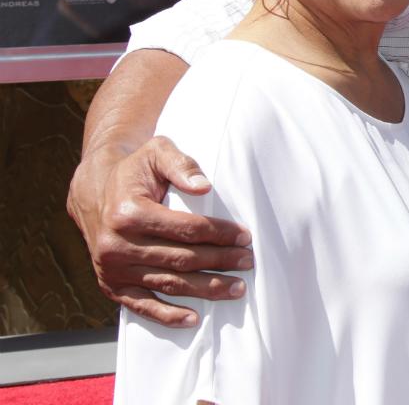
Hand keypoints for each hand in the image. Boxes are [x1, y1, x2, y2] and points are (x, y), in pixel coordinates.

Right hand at [67, 136, 252, 327]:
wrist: (95, 192)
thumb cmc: (135, 171)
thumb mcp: (156, 152)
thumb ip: (181, 164)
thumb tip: (204, 186)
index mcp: (129, 213)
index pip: (187, 229)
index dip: (220, 234)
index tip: (246, 236)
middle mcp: (117, 244)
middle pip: (182, 259)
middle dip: (220, 262)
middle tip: (249, 262)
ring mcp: (113, 268)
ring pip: (168, 283)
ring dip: (205, 289)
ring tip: (237, 289)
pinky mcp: (110, 284)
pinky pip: (141, 305)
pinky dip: (167, 316)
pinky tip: (193, 319)